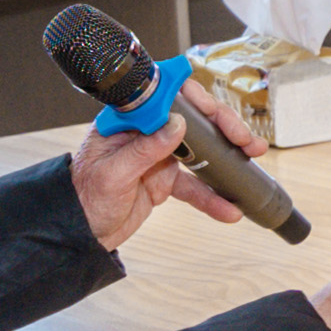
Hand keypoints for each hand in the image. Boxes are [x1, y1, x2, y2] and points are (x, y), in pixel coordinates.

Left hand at [70, 86, 257, 246]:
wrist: (78, 234)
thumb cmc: (83, 199)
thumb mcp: (112, 174)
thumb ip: (144, 149)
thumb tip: (178, 125)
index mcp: (127, 122)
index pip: (164, 96)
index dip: (192, 98)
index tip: (212, 110)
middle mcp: (145, 134)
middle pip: (192, 119)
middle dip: (222, 125)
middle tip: (243, 138)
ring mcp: (158, 156)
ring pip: (201, 149)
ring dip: (228, 156)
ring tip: (252, 159)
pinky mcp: (165, 180)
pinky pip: (195, 185)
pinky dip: (213, 197)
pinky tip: (229, 208)